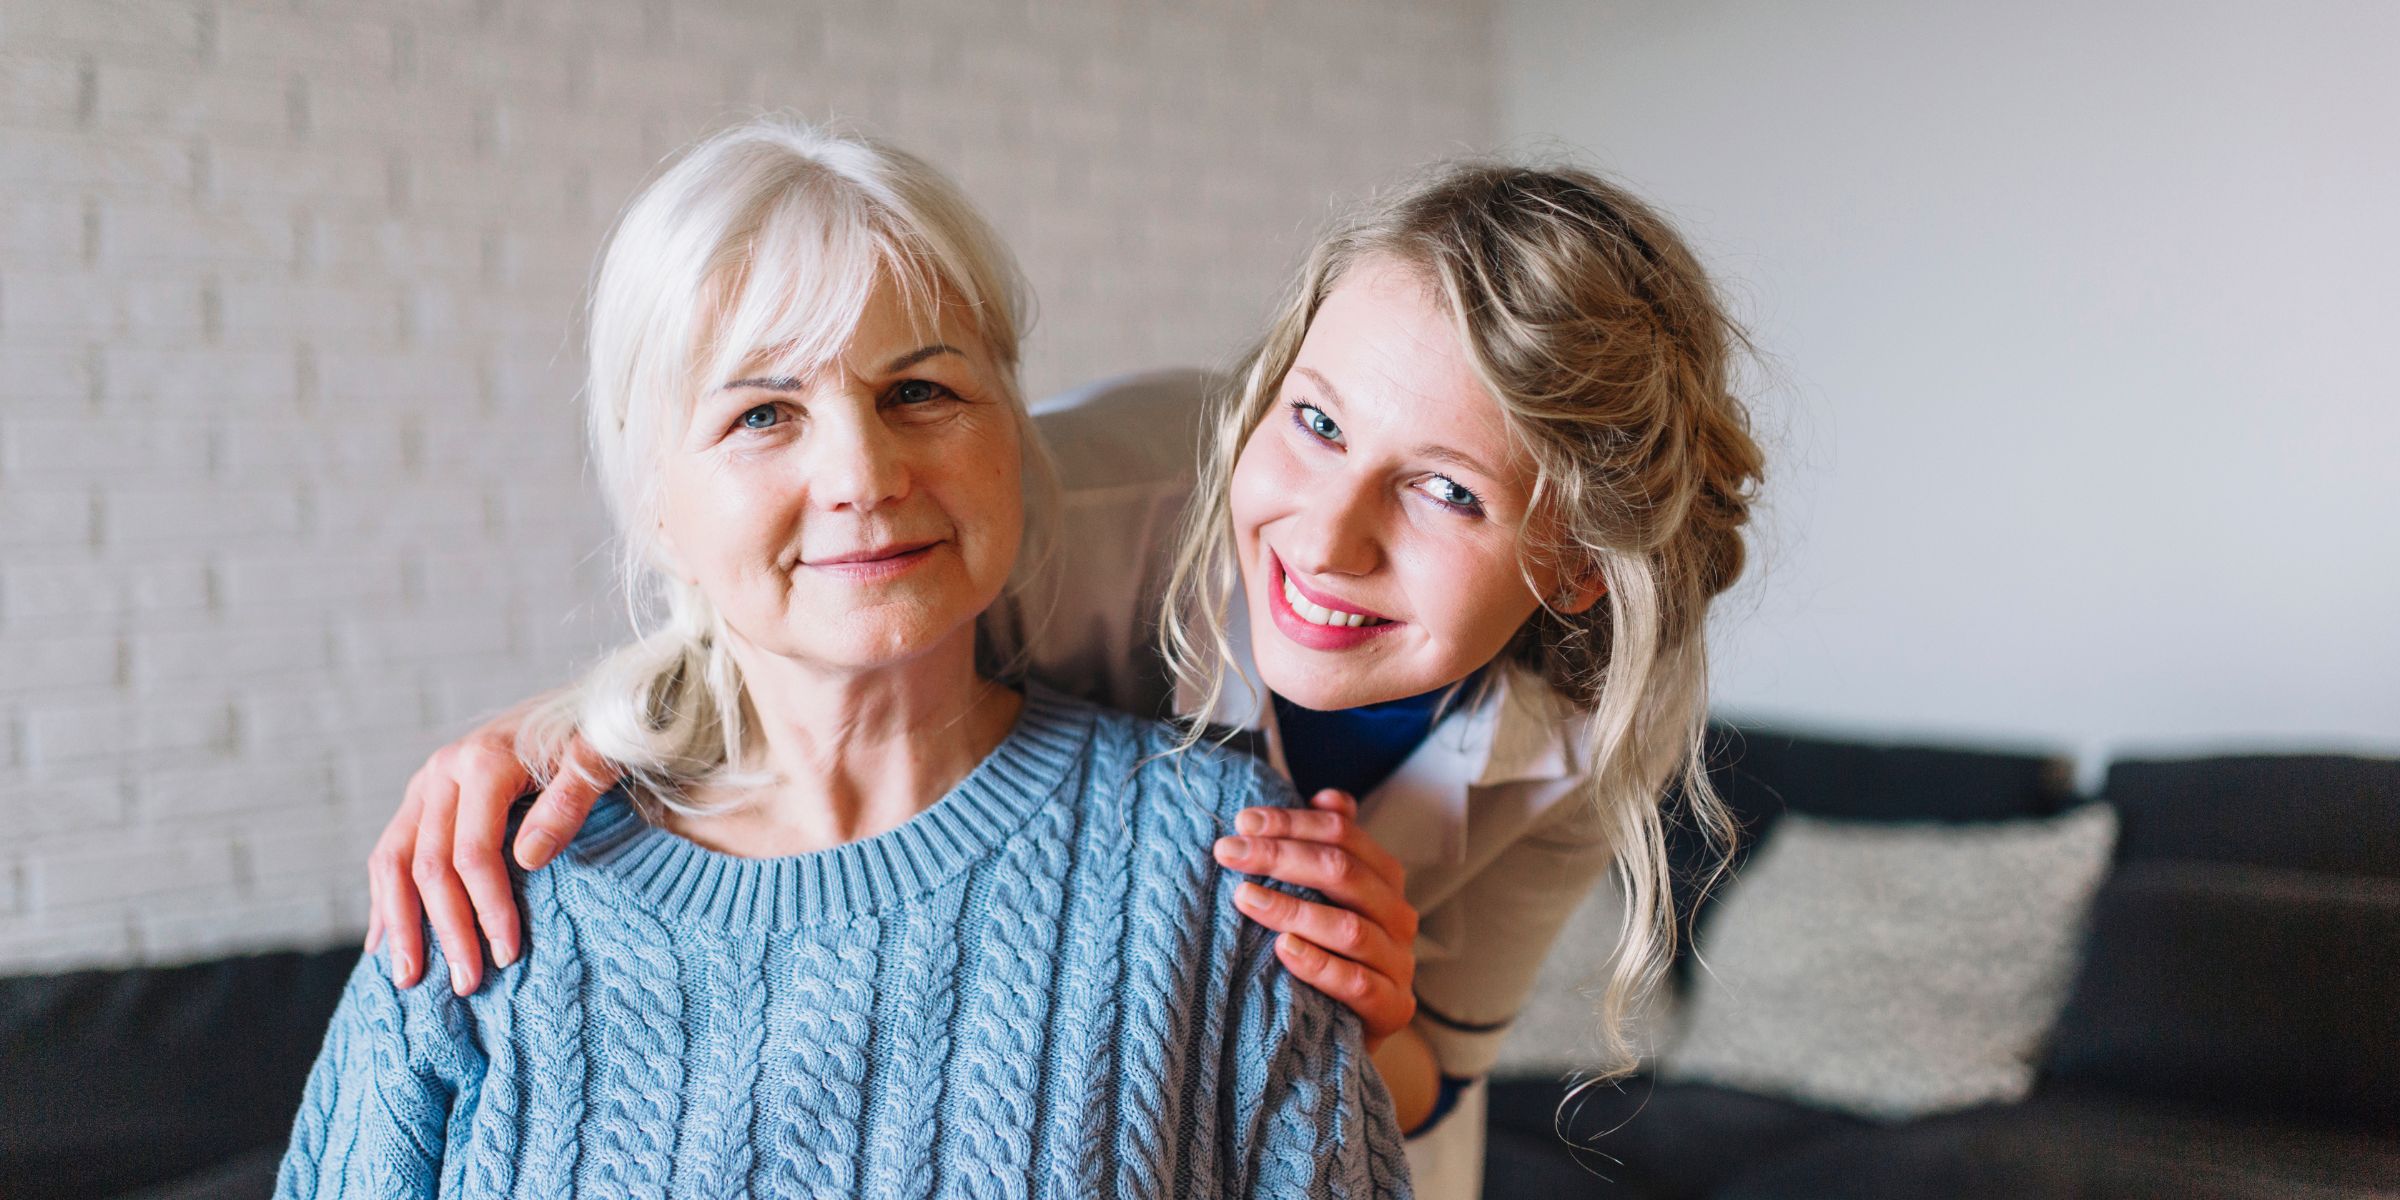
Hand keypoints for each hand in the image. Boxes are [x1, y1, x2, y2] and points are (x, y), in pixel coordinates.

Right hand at [364, 712, 612, 994]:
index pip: (472, 853)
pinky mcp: (424, 795)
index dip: (488, 908)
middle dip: (445, 930)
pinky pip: (390, 852)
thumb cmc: (600, 734)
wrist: (587, 701)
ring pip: (393, 860)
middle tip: (466, 985)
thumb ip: (569, 801)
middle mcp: (442, 771)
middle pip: (428, 865)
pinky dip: (384, 898)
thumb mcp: (601, 758)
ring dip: (400, 924)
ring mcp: (427, 783)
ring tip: (408, 981)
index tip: (508, 956)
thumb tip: (526, 859)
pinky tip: (384, 942)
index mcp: (483, 761)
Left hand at [1212, 788, 1418, 1050]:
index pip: (1343, 835)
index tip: (1242, 823)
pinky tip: (1283, 949)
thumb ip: (1329, 849)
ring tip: (1245, 897)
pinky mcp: (1392, 1010)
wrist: (1347, 1034)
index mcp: (1384, 879)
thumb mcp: (1328, 899)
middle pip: (1343, 873)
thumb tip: (1329, 796)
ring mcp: (1398, 964)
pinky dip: (1319, 964)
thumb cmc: (1330, 956)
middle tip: (1228, 853)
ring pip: (1349, 927)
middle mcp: (1398, 916)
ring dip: (1293, 908)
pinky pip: (1358, 984)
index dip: (1291, 823)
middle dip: (1281, 856)